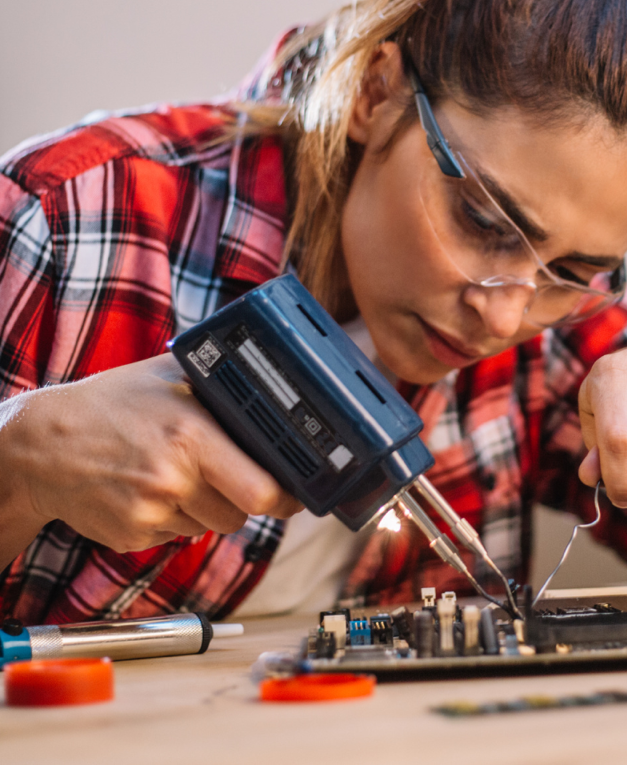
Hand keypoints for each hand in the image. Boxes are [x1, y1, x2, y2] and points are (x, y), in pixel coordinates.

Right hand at [0, 353, 302, 557]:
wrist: (41, 444)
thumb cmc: (114, 403)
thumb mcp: (173, 376)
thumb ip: (225, 386)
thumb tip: (281, 396)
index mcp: (192, 435)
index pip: (262, 490)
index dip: (287, 496)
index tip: (298, 493)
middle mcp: (172, 478)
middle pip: (242, 515)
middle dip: (248, 500)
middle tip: (238, 477)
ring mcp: (149, 513)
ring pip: (212, 526)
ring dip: (211, 507)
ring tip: (181, 472)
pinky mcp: (132, 536)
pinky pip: (179, 534)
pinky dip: (178, 518)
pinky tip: (154, 488)